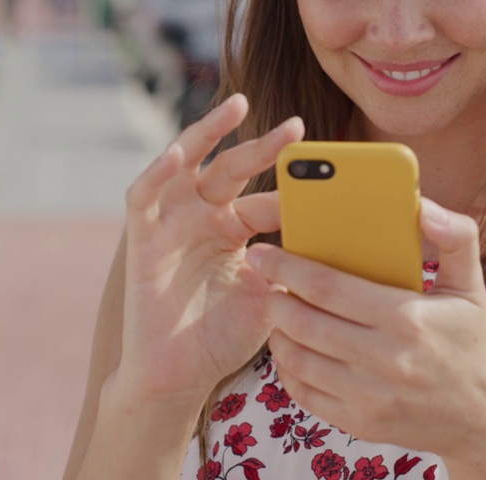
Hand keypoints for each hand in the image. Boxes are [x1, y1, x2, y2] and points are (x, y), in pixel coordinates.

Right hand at [113, 94, 304, 404]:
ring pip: (187, 164)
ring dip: (208, 132)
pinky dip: (157, 173)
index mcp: (235, 228)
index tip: (332, 183)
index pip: (267, 197)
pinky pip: (144, 197)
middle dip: (264, 146)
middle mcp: (203, 217)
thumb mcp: (270, 298)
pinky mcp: (142, 238)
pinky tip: (177, 155)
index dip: (296, 191)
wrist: (179, 377)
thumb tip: (342, 245)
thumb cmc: (223, 337)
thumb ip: (294, 268)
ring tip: (237, 107)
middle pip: (233, 168)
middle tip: (297, 128)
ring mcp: (171, 223)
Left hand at [246, 198, 485, 453]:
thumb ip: (456, 237)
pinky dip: (288, 368)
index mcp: (406, 318)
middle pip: (304, 322)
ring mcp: (369, 396)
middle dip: (274, 298)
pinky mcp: (359, 422)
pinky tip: (292, 348)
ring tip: (278, 311)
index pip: (328, 287)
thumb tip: (424, 206)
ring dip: (277, 331)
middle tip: (266, 280)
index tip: (264, 252)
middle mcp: (384, 359)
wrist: (484, 418)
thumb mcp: (471, 286)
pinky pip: (305, 392)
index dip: (288, 267)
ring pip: (298, 359)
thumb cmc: (469, 342)